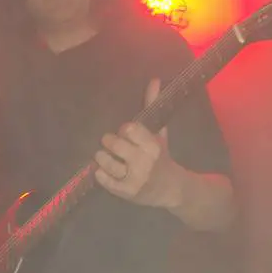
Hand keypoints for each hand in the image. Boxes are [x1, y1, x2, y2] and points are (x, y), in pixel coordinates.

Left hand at [95, 78, 180, 206]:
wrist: (172, 190)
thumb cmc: (162, 158)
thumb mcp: (159, 134)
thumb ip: (153, 107)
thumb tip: (154, 80)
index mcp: (153, 146)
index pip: (129, 129)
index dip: (124, 130)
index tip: (125, 133)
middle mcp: (144, 163)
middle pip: (115, 144)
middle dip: (109, 142)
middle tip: (109, 143)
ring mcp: (134, 179)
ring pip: (107, 162)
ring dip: (101, 157)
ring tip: (103, 156)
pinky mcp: (125, 192)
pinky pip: (104, 180)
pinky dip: (100, 173)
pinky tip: (102, 170)